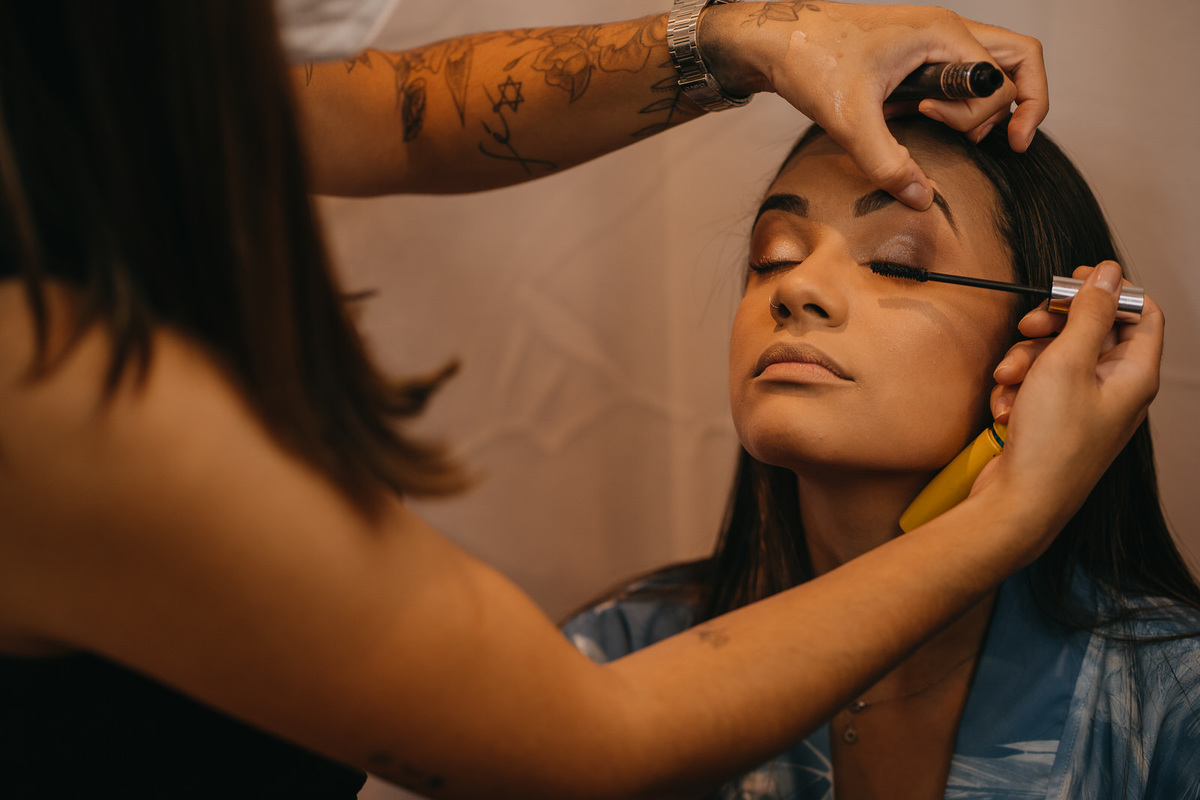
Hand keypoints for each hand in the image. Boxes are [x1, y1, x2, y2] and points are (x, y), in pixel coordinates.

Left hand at [700, 2, 1046, 208]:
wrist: (775, 37)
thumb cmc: (810, 60)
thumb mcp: (849, 120)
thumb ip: (887, 162)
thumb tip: (919, 197)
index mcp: (942, 35)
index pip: (1001, 80)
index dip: (980, 117)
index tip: (935, 127)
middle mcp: (946, 30)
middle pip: (1021, 59)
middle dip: (1022, 104)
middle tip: (1008, 142)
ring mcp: (934, 38)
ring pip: (995, 64)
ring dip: (984, 103)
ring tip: (939, 125)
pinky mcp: (918, 51)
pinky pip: (963, 72)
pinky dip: (957, 100)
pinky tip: (919, 117)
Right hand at [982, 262, 1162, 529]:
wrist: (1018, 503)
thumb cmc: (1050, 443)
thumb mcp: (1066, 362)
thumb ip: (1089, 314)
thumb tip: (1110, 274)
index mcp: (1135, 375)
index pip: (1141, 313)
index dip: (1110, 292)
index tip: (1073, 282)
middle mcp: (1117, 390)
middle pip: (1093, 332)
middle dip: (1053, 327)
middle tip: (1028, 325)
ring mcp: (1086, 408)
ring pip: (1058, 358)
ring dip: (1025, 360)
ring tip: (1007, 380)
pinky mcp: (1057, 422)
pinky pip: (1039, 387)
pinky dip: (1018, 389)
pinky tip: (1005, 407)